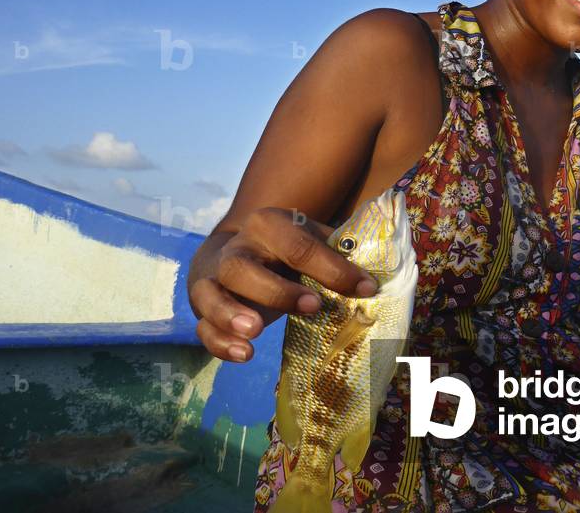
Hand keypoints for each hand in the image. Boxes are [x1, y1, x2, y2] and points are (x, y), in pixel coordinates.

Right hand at [187, 207, 377, 362]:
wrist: (234, 247)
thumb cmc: (285, 247)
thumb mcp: (310, 238)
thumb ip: (338, 253)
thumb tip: (377, 279)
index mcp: (268, 226)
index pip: (298, 245)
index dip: (333, 269)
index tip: (366, 289)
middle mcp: (236, 249)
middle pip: (241, 267)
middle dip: (275, 290)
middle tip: (311, 308)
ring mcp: (213, 279)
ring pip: (209, 294)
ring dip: (230, 314)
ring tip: (254, 332)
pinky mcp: (202, 307)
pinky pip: (203, 326)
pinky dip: (219, 342)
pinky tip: (244, 354)